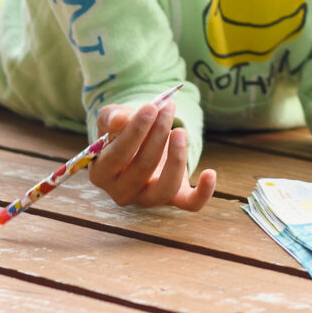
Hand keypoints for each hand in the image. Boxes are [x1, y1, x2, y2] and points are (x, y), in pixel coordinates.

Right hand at [87, 95, 216, 210]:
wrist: (139, 144)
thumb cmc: (122, 130)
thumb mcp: (112, 119)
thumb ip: (112, 117)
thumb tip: (120, 120)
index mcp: (101, 172)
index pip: (117, 155)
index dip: (135, 131)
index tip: (151, 107)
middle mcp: (121, 192)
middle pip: (142, 168)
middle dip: (158, 134)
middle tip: (168, 108)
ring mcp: (148, 199)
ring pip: (165, 188)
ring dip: (177, 158)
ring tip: (180, 131)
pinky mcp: (173, 200)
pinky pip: (190, 204)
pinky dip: (203, 193)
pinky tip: (210, 173)